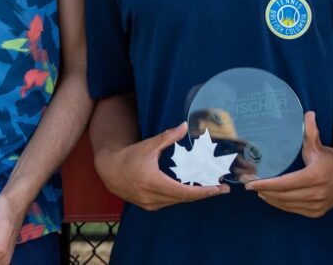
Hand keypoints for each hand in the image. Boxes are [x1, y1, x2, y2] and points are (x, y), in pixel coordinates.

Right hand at [94, 122, 227, 210]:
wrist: (109, 171)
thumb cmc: (129, 156)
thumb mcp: (149, 145)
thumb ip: (168, 137)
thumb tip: (184, 126)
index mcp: (154, 182)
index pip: (184, 192)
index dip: (203, 191)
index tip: (218, 189)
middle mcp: (153, 197)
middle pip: (184, 198)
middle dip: (204, 193)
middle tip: (222, 188)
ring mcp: (151, 204)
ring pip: (178, 201)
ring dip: (194, 195)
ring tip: (210, 187)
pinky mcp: (149, 206)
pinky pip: (170, 202)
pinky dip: (182, 196)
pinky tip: (191, 189)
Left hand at [244, 112, 332, 217]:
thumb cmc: (332, 159)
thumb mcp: (320, 145)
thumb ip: (311, 131)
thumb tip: (307, 113)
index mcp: (316, 176)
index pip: (285, 183)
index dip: (266, 184)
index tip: (250, 182)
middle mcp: (317, 193)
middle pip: (283, 195)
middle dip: (263, 190)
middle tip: (247, 184)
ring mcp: (317, 205)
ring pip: (286, 205)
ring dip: (269, 198)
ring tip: (257, 189)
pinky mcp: (317, 212)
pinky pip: (293, 210)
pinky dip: (280, 204)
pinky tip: (270, 197)